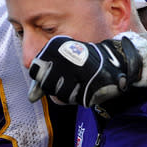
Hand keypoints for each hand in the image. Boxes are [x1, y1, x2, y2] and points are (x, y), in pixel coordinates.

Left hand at [27, 34, 146, 106]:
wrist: (115, 60)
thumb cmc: (82, 62)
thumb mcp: (60, 64)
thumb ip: (43, 79)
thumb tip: (31, 97)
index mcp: (54, 47)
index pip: (34, 72)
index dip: (42, 80)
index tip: (53, 77)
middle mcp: (63, 56)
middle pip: (46, 86)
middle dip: (56, 89)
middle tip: (69, 81)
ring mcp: (77, 70)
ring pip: (60, 95)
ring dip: (69, 95)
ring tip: (79, 83)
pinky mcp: (90, 83)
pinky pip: (77, 99)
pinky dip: (81, 97)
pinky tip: (88, 86)